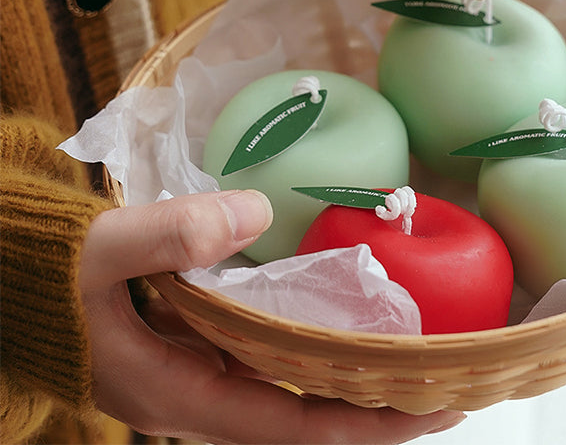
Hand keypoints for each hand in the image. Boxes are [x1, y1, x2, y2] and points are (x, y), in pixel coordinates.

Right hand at [80, 190, 464, 443]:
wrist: (25, 292)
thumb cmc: (56, 280)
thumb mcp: (103, 251)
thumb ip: (170, 233)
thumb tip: (254, 215)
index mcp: (183, 392)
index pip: (295, 426)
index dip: (369, 425)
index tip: (436, 405)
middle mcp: (204, 399)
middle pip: (309, 420)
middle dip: (380, 411)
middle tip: (450, 380)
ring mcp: (206, 380)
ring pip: (296, 395)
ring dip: (354, 384)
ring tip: (416, 355)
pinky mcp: (204, 356)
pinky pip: (276, 367)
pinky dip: (319, 355)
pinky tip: (347, 326)